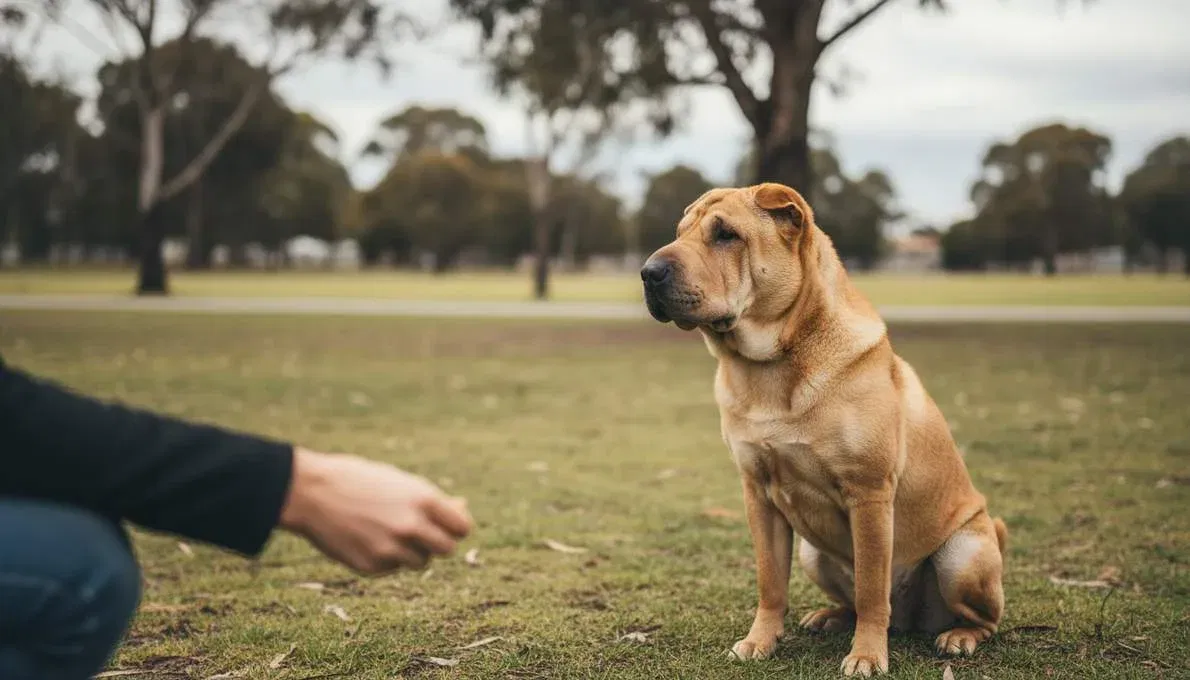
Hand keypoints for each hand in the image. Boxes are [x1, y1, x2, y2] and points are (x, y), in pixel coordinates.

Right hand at [279, 447, 472, 573]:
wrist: (311, 492)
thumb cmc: (358, 479)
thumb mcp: (400, 482)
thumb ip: (431, 500)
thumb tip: (461, 508)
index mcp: (424, 500)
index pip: (462, 528)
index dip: (455, 526)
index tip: (447, 525)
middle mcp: (411, 527)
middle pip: (446, 549)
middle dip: (438, 543)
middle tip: (423, 533)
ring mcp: (391, 549)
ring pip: (420, 562)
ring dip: (412, 551)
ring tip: (388, 531)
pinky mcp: (371, 566)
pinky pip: (392, 567)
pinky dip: (386, 557)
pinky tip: (367, 538)